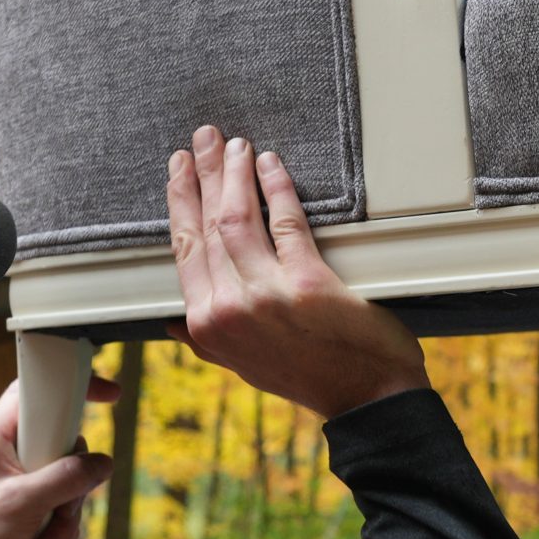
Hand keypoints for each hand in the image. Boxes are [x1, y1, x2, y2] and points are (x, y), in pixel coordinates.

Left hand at [0, 379, 115, 538]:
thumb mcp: (21, 503)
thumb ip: (67, 478)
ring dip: (61, 529)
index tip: (113, 395)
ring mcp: (23, 485)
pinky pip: (63, 518)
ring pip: (72, 491)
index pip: (37, 392)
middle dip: (73, 493)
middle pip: (69, 450)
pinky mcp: (31, 513)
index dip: (73, 385)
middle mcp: (11, 455)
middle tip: (59, 512)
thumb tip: (104, 463)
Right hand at [166, 126, 430, 417]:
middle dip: (202, 175)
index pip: (184, 249)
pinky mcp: (307, 282)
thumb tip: (174, 324)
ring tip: (236, 145)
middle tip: (203, 139)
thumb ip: (207, 343)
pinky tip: (271, 165)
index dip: (180, 204)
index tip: (178, 171)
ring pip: (237, 218)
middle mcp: (228, 308)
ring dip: (235, 174)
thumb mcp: (242, 367)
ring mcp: (265, 294)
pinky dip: (277, 188)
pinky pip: (286, 222)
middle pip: (206, 225)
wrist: (365, 399)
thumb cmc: (309, 378)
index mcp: (208, 325)